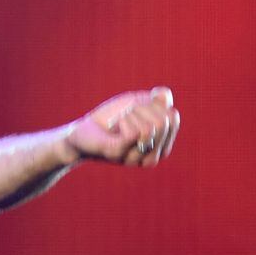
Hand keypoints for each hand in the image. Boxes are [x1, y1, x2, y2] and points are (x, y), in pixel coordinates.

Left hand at [64, 86, 179, 166]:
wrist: (82, 131)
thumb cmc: (112, 118)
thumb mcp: (138, 103)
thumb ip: (157, 100)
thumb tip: (164, 96)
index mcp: (162, 146)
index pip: (173, 118)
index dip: (156, 106)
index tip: (139, 109)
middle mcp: (152, 157)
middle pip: (164, 122)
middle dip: (143, 109)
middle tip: (127, 115)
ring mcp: (135, 159)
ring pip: (150, 127)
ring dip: (132, 114)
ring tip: (119, 121)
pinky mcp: (118, 154)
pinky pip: (135, 132)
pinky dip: (124, 120)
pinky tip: (114, 125)